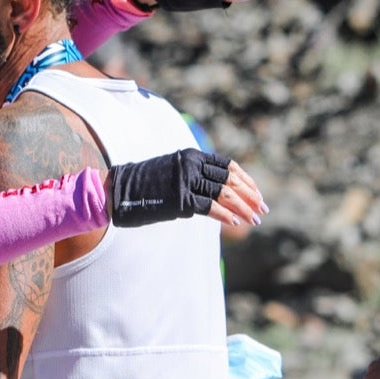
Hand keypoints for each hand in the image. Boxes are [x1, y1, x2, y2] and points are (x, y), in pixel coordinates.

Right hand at [106, 148, 267, 227]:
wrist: (117, 190)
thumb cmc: (144, 184)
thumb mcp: (173, 172)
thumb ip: (195, 177)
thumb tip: (218, 193)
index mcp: (192, 156)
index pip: (228, 166)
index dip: (246, 181)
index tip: (257, 194)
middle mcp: (192, 165)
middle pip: (230, 180)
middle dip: (250, 196)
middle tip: (263, 210)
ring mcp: (186, 181)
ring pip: (224, 194)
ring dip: (243, 208)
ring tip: (254, 220)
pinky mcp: (180, 199)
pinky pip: (209, 207)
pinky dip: (225, 215)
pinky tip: (235, 222)